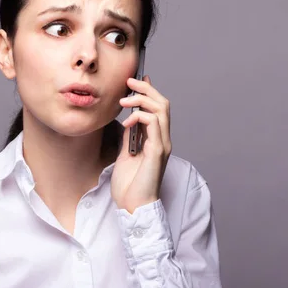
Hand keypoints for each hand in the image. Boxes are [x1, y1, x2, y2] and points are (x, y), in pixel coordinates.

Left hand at [111, 75, 171, 213]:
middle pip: (163, 104)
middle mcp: (163, 140)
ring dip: (142, 99)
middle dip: (146, 89)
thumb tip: (127, 121)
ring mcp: (162, 145)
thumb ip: (130, 138)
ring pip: (161, 110)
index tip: (136, 81)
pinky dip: (139, 117)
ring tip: (124, 101)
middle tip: (129, 82)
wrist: (133, 207)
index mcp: (156, 140)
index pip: (158, 109)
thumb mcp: (125, 154)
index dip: (149, 91)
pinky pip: (153, 124)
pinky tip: (126, 123)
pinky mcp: (157, 151)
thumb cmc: (130, 186)